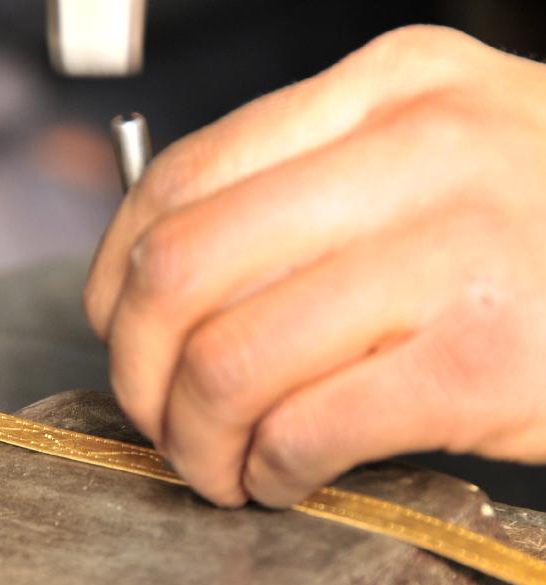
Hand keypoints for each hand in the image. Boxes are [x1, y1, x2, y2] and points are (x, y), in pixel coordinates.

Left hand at [84, 26, 545, 507]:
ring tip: (216, 463)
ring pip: (229, 360)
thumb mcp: (430, 163)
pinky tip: (282, 478)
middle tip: (155, 415)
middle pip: (181, 271)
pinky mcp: (486, 362)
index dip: (117, 272)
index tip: (116, 330)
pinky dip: (269, 470)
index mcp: (385, 88)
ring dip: (193, 437)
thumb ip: (307, 197)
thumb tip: (160, 282)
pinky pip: (308, 428)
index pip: (180, 179)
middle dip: (137, 368)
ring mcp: (457, 253)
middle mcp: (416, 152)